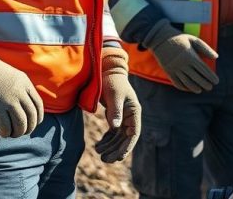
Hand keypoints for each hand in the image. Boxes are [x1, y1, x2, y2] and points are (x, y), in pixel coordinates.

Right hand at [0, 28, 43, 137]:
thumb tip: (19, 107)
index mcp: (25, 83)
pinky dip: (6, 132)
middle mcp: (20, 91)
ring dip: (18, 132)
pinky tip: (2, 133)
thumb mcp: (11, 77)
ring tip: (11, 134)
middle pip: (32, 116)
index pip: (38, 105)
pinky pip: (6, 125)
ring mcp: (9, 99)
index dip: (37, 117)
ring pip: (21, 123)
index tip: (32, 123)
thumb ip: (17, 89)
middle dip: (28, 128)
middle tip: (21, 132)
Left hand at [94, 47, 139, 162]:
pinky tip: (98, 146)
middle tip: (105, 160)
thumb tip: (115, 127)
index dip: (127, 146)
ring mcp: (123, 117)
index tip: (119, 157)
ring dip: (110, 146)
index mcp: (134, 112)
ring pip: (118, 137)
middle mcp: (131, 116)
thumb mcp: (114, 95)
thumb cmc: (112, 82)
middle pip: (125, 138)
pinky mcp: (115, 116)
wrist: (107, 71)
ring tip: (99, 153)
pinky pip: (112, 132)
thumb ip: (115, 111)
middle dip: (116, 150)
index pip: (133, 133)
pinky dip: (106, 140)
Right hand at [143, 19, 218, 92]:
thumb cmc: (180, 38)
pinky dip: (183, 87)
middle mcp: (182, 63)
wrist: (160, 38)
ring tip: (200, 90)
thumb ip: (205, 48)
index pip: (203, 69)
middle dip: (204, 84)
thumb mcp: (194, 40)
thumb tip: (216, 57)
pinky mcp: (168, 71)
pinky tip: (189, 89)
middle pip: (196, 77)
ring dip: (194, 88)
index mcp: (190, 55)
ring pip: (186, 82)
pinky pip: (176, 82)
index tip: (216, 81)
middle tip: (210, 87)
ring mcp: (174, 68)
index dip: (210, 76)